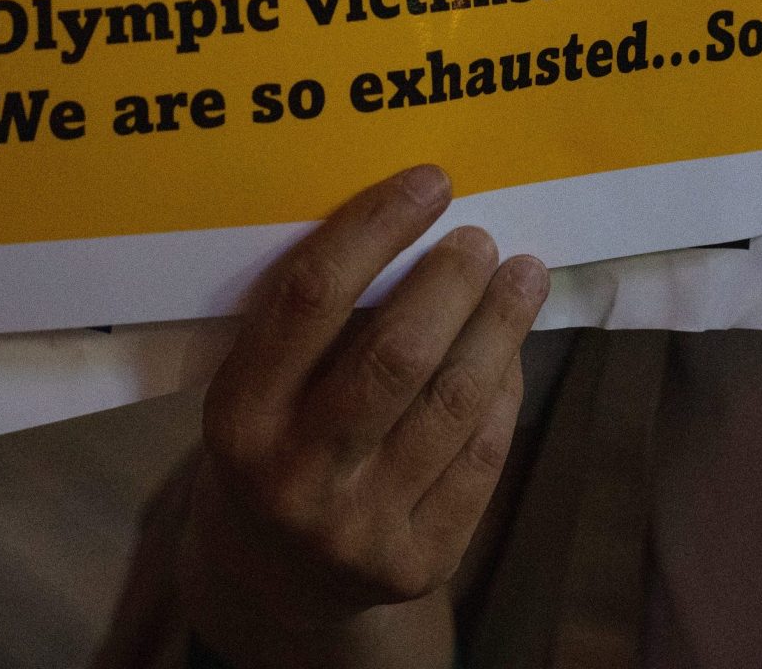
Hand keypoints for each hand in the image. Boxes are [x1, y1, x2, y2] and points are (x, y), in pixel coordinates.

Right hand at [183, 165, 549, 665]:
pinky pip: (480, 458)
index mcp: (238, 415)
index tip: (430, 182)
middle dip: (452, 282)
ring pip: (452, 404)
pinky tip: (510, 351)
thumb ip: (314, 321)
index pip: (311, 299)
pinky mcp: (418, 563)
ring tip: (524, 275)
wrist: (276, 579)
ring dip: (499, 325)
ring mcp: (358, 529)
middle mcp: (292, 477)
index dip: (376, 228)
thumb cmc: (275, 440)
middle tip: (480, 238)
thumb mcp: (257, 386)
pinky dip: (503, 392)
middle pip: (395, 355)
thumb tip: (414, 219)